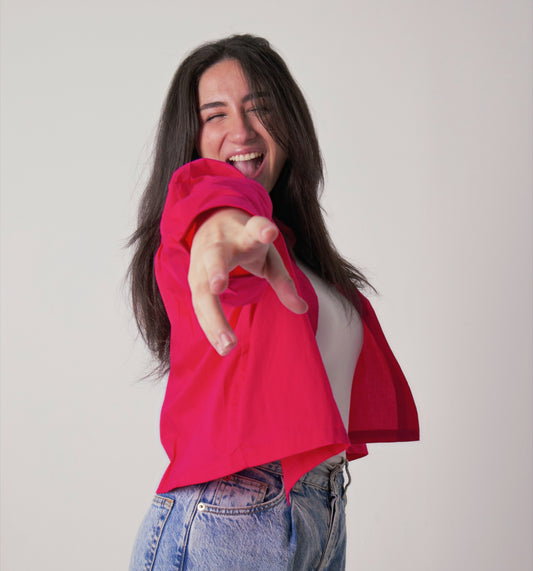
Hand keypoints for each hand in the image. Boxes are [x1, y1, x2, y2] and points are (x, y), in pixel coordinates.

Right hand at [188, 208, 307, 355]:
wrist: (211, 222)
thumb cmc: (244, 241)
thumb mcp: (267, 256)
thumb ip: (283, 282)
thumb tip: (302, 309)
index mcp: (244, 234)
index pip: (253, 228)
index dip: (261, 229)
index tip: (270, 231)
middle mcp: (219, 245)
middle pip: (215, 257)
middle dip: (216, 270)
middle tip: (218, 286)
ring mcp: (201, 261)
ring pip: (202, 288)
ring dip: (213, 317)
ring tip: (227, 344)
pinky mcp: (193, 279)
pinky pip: (198, 305)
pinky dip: (209, 326)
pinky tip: (221, 346)